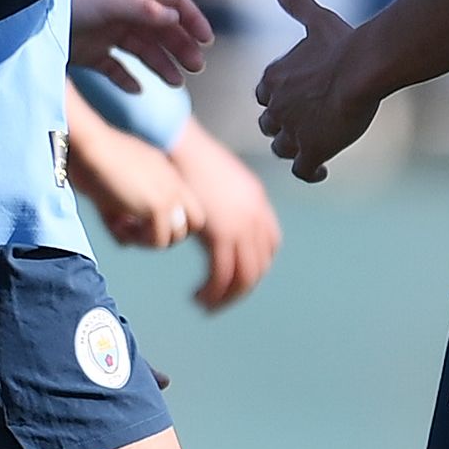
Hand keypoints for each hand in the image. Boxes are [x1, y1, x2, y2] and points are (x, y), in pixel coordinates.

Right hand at [68, 117, 202, 248]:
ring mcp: (168, 194)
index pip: (186, 205)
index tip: (138, 221)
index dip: (168, 221)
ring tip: (122, 228)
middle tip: (136, 230)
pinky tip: (116, 224)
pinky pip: (158, 240)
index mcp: (163, 170)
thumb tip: (126, 240)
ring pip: (175, 236)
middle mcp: (172, 181)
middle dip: (165, 233)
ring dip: (149, 239)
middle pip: (192, 223)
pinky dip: (137, 240)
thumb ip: (124, 211)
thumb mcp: (112, 185)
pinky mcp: (158, 207)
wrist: (86, 145)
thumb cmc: (88, 158)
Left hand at [70, 0, 212, 89]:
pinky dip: (127, 80)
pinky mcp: (93, 54)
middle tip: (196, 66)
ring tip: (175, 83)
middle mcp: (123, 11)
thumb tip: (175, 14)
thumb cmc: (71, 2)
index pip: (170, 3)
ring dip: (161, 65)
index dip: (190, 19)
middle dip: (180, 46)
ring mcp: (108, 33)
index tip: (207, 39)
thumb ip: (142, 9)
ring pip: (143, 51)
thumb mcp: (109, 2)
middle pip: (161, 30)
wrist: (32, 21)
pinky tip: (138, 89)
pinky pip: (116, 69)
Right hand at [170, 121, 280, 309]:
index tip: (239, 274)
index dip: (258, 263)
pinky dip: (213, 292)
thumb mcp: (216, 177)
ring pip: (244, 276)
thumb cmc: (186, 155)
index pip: (271, 243)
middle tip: (222, 300)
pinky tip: (199, 297)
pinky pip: (222, 275)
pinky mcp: (221, 234)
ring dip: (227, 296)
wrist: (177, 144)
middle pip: (260, 264)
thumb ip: (223, 198)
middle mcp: (255, 214)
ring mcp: (241, 225)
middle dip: (242, 288)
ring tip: (207, 304)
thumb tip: (216, 212)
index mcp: (256, 200)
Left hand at [253, 0, 381, 182]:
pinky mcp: (311, 150)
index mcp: (274, 77)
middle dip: (283, 126)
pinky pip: (301, 170)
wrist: (363, 68)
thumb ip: (296, 3)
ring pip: (281, 148)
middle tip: (305, 126)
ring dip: (294, 148)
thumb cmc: (343, 42)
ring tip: (313, 147)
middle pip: (269, 124)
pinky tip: (322, 170)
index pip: (264, 95)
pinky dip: (309, 172)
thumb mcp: (316, 19)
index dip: (277, 99)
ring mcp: (292, 130)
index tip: (294, 100)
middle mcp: (277, 106)